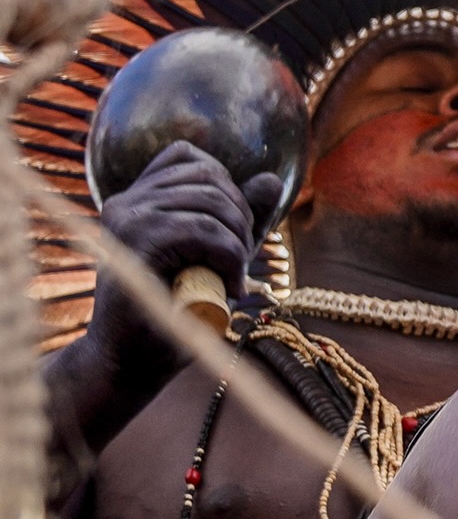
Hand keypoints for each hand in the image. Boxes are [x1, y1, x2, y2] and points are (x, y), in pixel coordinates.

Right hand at [86, 142, 265, 396]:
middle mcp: (126, 201)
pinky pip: (202, 229)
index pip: (189, 157)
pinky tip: (232, 285)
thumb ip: (241, 218)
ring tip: (236, 276)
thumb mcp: (216, 256)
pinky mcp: (136, 244)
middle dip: (240, 215)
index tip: (232, 232)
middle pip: (208, 176)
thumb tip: (272, 179)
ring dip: (238, 239)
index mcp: (136, 197)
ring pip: (209, 202)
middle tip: (242, 261)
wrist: (131, 361)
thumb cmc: (172, 310)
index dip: (225, 186)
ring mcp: (127, 219)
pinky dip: (230, 255)